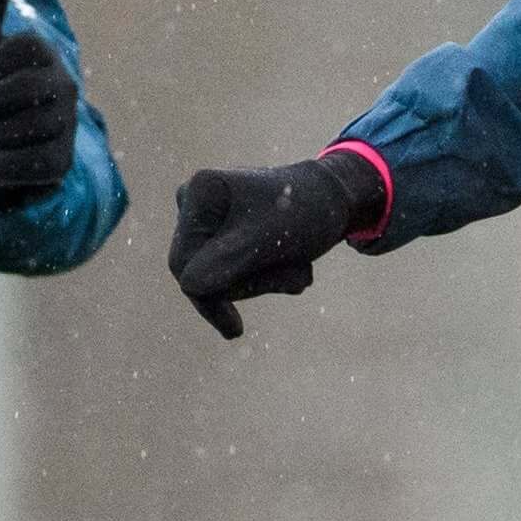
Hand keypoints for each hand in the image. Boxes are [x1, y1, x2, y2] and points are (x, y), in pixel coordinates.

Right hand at [170, 151, 387, 338]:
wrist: (337, 198)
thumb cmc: (307, 210)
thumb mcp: (270, 238)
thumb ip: (229, 261)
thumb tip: (190, 285)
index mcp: (199, 193)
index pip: (183, 266)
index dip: (211, 298)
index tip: (237, 328)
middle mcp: (193, 202)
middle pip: (198, 274)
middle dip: (250, 286)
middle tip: (295, 276)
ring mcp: (206, 218)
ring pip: (217, 279)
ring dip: (264, 283)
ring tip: (299, 267)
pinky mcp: (221, 233)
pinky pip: (230, 274)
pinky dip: (265, 279)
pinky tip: (294, 266)